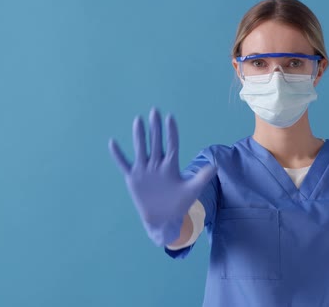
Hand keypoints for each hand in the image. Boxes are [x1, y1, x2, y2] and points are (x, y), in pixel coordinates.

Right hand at [108, 108, 216, 245]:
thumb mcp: (192, 190)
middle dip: (155, 127)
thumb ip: (202, 177)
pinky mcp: (133, 178)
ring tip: (138, 119)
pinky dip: (118, 154)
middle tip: (155, 110)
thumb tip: (216, 166)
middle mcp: (157, 164)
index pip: (171, 144)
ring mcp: (144, 170)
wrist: (164, 219)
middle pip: (156, 142)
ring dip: (139, 135)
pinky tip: (112, 142)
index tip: (170, 117)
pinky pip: (124, 163)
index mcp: (171, 165)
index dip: (171, 131)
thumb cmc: (179, 204)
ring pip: (141, 148)